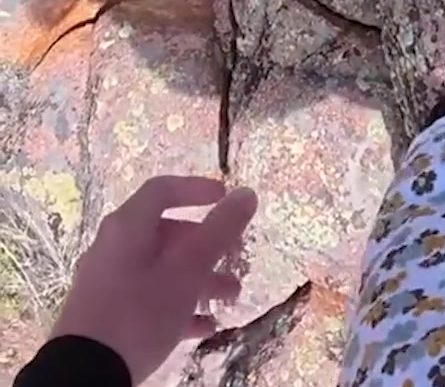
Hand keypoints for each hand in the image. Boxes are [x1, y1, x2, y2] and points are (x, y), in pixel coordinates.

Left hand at [51, 176, 257, 384]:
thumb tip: (246, 194)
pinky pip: (148, 300)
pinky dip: (177, 306)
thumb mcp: (187, 270)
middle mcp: (113, 249)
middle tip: (235, 261)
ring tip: (229, 299)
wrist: (86, 375)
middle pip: (166, 234)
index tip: (224, 197)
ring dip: (198, 280)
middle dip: (206, 247)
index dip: (196, 189)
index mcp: (127, 228)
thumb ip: (218, 231)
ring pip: (161, 270)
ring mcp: (107, 284)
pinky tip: (204, 327)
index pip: (162, 191)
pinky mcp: (106, 317)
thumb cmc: (140, 312)